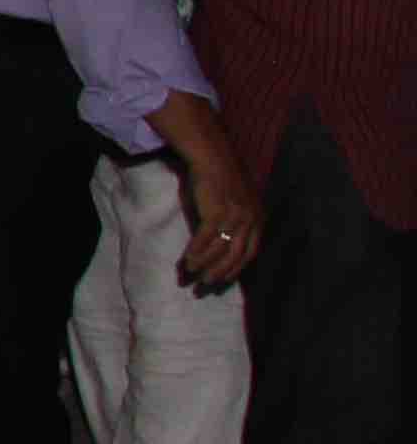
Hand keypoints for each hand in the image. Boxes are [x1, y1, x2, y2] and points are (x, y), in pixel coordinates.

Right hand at [159, 100, 261, 291]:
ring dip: (205, 266)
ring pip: (220, 250)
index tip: (223, 280)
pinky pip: (205, 239)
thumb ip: (235, 221)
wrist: (213, 158)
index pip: (250, 253)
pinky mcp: (217, 213)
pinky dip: (195, 252)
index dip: (236, 268)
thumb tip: (223, 240)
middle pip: (236, 256)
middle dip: (220, 273)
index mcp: (258, 220)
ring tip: (192, 276)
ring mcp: (235, 218)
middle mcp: (250, 221)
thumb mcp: (236, 202)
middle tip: (206, 286)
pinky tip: (186, 261)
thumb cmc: (221, 178)